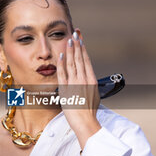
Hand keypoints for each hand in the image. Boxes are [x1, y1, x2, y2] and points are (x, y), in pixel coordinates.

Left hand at [56, 29, 101, 148]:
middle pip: (81, 58)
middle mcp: (84, 80)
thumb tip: (86, 77)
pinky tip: (62, 54)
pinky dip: (63, 64)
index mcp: (91, 80)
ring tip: (70, 39)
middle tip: (76, 33)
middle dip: (78, 44)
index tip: (81, 39)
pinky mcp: (66, 89)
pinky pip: (64, 74)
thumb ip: (89, 85)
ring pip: (73, 63)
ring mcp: (75, 84)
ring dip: (71, 50)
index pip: (87, 60)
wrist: (85, 122)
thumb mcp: (93, 95)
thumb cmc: (89, 111)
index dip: (83, 48)